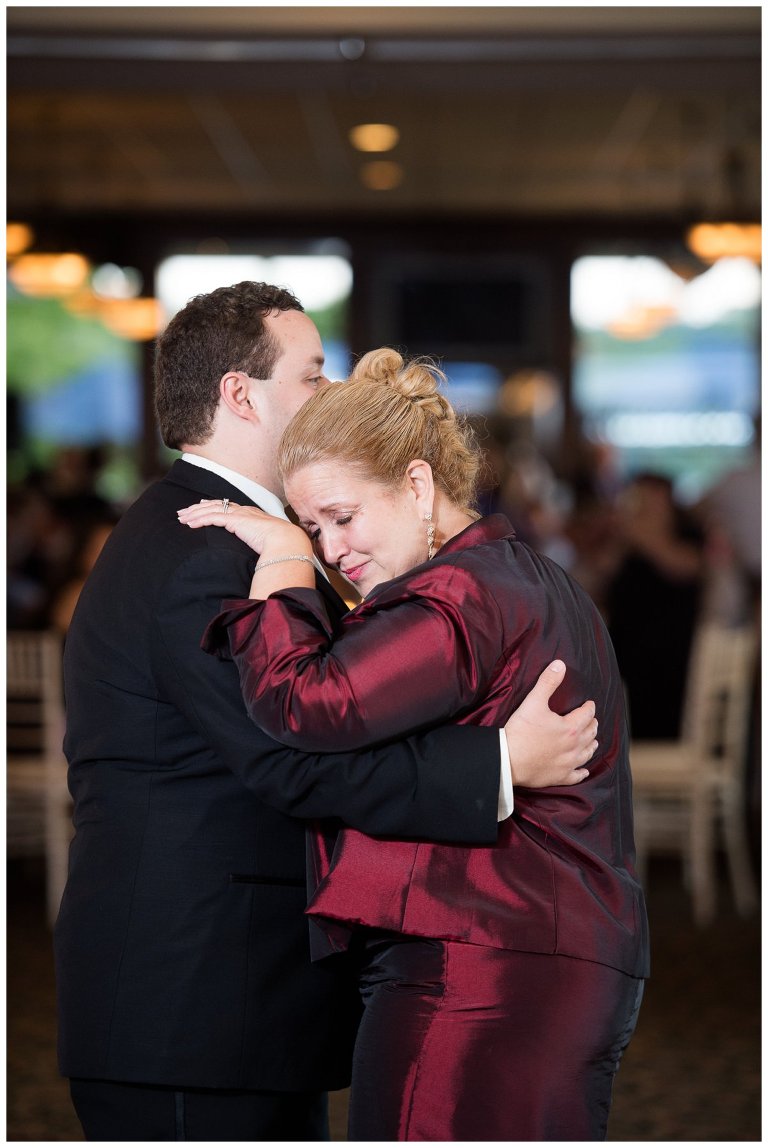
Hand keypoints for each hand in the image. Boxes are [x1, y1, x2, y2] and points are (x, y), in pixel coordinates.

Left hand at [176, 499, 309, 557]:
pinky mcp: (235, 520)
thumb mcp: (268, 544)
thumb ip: (259, 546)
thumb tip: (258, 559)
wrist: (287, 542)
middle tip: (184, 512)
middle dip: (198, 508)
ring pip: (211, 509)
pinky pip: (212, 517)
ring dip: (194, 514)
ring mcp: (240, 514)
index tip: (201, 507)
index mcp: (252, 515)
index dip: (213, 506)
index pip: (228, 507)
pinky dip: (200, 520)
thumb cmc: (282, 547)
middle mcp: (244, 511)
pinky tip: (190, 524)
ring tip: (182, 518)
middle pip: (216, 505)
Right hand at [504, 660, 596, 787]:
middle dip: (592, 725)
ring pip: (587, 753)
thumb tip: (560, 664)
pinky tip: (584, 771)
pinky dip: (582, 772)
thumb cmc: (520, 731)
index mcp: (571, 728)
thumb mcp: (533, 702)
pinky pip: (576, 776)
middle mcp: (574, 747)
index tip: (589, 704)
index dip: (589, 707)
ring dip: (591, 745)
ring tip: (592, 741)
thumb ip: (548, 682)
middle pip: (590, 734)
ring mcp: (568, 764)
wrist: (508, 760)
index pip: (587, 714)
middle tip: (591, 720)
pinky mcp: (560, 777)